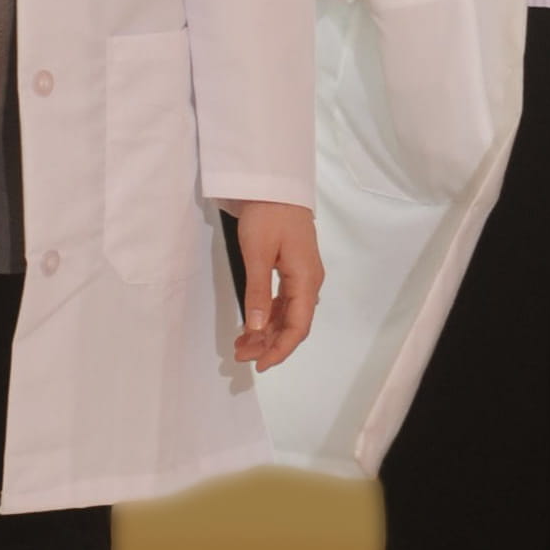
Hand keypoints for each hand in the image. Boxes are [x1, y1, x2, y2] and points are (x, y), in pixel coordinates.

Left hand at [230, 200, 322, 368]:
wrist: (274, 183)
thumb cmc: (267, 215)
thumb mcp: (257, 253)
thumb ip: (257, 292)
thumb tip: (255, 329)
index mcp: (306, 280)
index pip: (297, 327)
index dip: (280, 350)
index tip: (260, 365)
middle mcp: (309, 282)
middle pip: (293, 324)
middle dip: (268, 344)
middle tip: (240, 356)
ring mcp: (302, 276)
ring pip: (287, 315)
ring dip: (265, 332)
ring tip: (240, 345)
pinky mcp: (293, 269)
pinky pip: (283, 302)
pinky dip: (266, 316)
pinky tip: (251, 325)